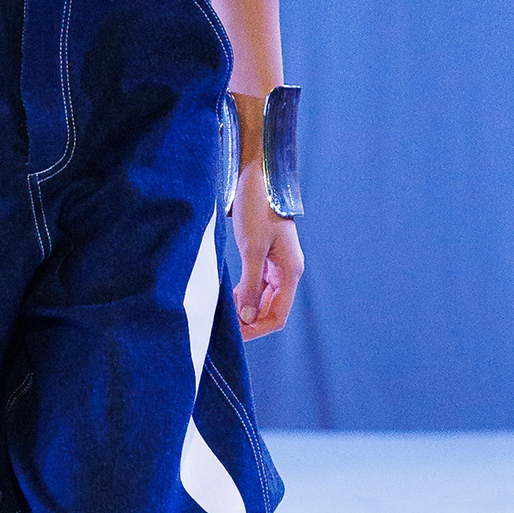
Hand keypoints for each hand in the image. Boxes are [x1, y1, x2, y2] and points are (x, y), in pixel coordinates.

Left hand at [230, 157, 303, 338]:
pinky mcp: (265, 257)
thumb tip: (248, 316)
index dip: (257, 329)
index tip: (235, 335)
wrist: (258, 177)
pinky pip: (256, 285)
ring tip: (223, 314)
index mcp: (290, 272)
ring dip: (245, 309)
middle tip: (224, 327)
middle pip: (270, 310)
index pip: (277, 315)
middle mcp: (286, 272)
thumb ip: (251, 284)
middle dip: (249, 322)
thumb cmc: (258, 208)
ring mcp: (276, 265)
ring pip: (262, 299)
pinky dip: (243, 294)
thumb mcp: (252, 248)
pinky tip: (228, 297)